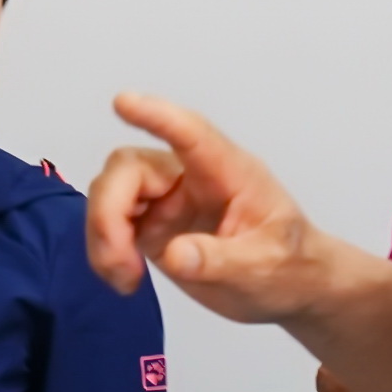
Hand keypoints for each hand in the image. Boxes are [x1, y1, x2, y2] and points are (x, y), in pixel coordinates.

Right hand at [84, 94, 343, 321]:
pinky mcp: (150, 224)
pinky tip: (125, 279)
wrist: (288, 288)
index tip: (123, 103)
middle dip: (109, 214)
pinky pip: (109, 223)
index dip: (157, 117)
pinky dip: (104, 250)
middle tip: (122, 265)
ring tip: (125, 280)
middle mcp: (190, 177)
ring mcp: (165, 199)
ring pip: (109, 192)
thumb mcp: (264, 267)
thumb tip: (174, 254)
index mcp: (227, 173)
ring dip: (103, 236)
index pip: (191, 135)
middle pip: (129, 168)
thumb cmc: (288, 265)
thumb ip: (221, 259)